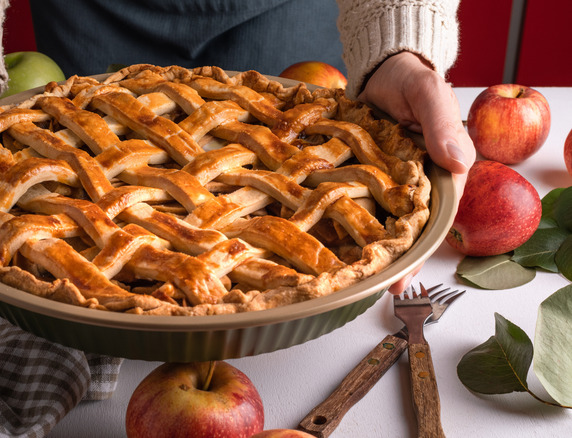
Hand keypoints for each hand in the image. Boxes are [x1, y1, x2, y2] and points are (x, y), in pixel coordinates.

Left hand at [358, 51, 475, 293]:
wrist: (381, 67)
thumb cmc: (412, 81)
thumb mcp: (429, 96)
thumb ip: (441, 125)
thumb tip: (457, 162)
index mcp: (435, 174)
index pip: (431, 221)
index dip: (418, 253)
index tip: (403, 279)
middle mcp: (407, 184)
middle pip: (399, 231)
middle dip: (388, 262)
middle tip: (372, 289)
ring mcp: (378, 180)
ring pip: (371, 220)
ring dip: (359, 246)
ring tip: (343, 277)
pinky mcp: (353, 172)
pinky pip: (345, 197)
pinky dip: (335, 215)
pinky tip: (319, 237)